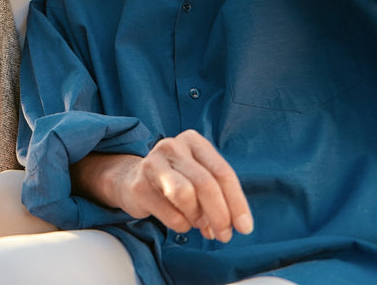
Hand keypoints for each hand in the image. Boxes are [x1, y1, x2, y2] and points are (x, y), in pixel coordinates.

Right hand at [111, 131, 252, 242]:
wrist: (132, 179)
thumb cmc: (175, 179)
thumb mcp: (199, 176)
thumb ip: (219, 194)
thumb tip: (236, 224)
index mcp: (192, 140)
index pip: (222, 171)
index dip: (237, 202)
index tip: (245, 227)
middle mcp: (172, 147)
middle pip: (206, 184)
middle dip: (220, 215)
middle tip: (225, 236)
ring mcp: (153, 164)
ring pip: (186, 196)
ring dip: (198, 218)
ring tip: (199, 224)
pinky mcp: (139, 186)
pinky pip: (171, 215)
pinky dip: (182, 225)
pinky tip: (181, 221)